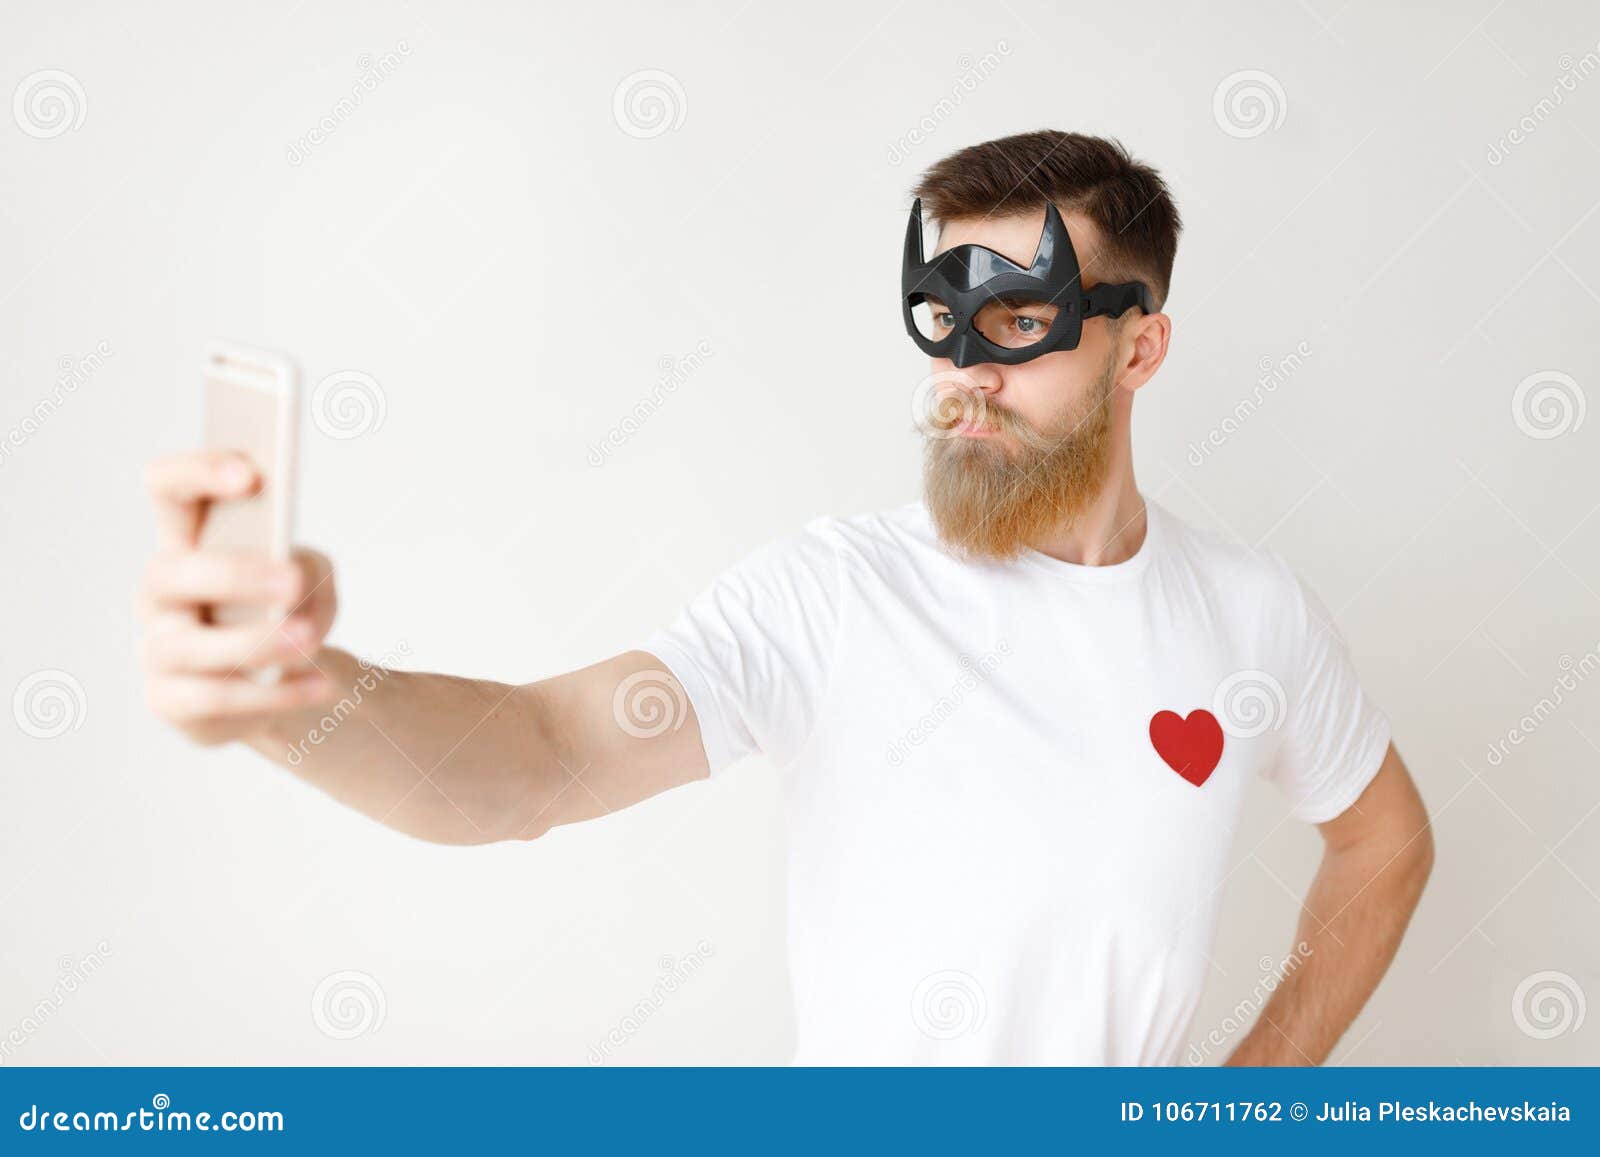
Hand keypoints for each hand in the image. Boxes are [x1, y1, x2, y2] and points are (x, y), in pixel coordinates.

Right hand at [138, 450, 338, 744]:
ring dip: (254, 642)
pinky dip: (274, 694)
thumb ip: (310, 569)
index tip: (251, 476)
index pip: (169, 489)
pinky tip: (320, 684)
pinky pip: (217, 699)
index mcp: (186, 541)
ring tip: (307, 640)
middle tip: (292, 582)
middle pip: (173, 572)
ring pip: (192, 646)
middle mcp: (158, 592)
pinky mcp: (170, 701)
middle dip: (234, 574)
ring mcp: (157, 648)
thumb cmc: (286, 611)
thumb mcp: (313, 577)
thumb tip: (298, 589)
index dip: (198, 473)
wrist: (278, 682)